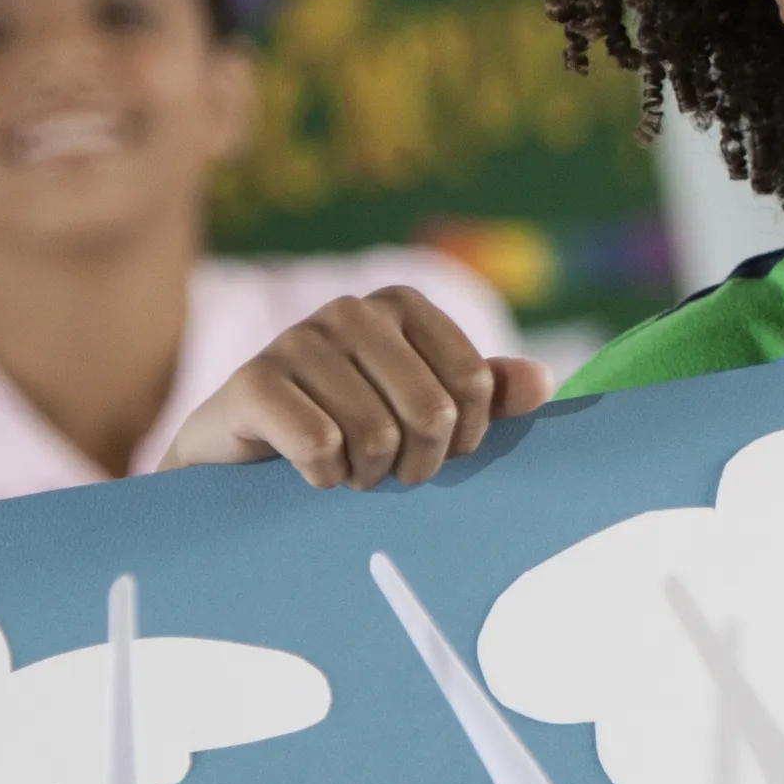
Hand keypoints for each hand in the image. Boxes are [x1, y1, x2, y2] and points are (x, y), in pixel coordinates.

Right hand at [160, 293, 550, 485]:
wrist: (241, 455)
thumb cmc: (346, 428)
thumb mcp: (423, 409)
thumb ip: (484, 393)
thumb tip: (542, 381)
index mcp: (403, 306)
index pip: (476, 384)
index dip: (467, 439)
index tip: (441, 455)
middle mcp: (352, 310)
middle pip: (432, 413)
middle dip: (419, 464)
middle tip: (392, 473)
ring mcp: (297, 340)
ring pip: (376, 436)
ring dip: (367, 475)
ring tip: (348, 469)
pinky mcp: (252, 380)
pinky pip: (321, 447)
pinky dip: (324, 477)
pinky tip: (310, 471)